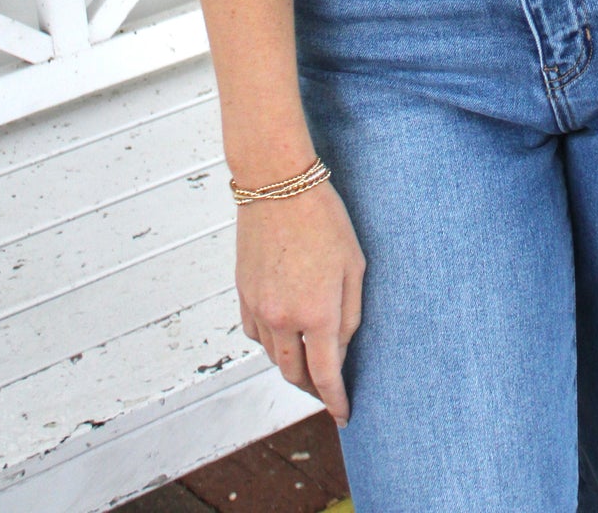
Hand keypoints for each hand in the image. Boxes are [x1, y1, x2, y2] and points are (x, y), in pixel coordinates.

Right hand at [236, 179, 365, 423]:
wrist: (276, 183)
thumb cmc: (324, 217)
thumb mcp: (354, 264)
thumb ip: (350, 313)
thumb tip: (341, 348)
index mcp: (317, 312)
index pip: (326, 374)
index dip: (336, 400)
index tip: (344, 415)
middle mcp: (283, 317)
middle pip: (295, 374)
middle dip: (313, 389)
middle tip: (328, 391)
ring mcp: (259, 307)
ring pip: (274, 356)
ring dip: (292, 366)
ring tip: (310, 363)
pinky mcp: (243, 293)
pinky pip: (255, 334)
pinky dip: (271, 343)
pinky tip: (285, 335)